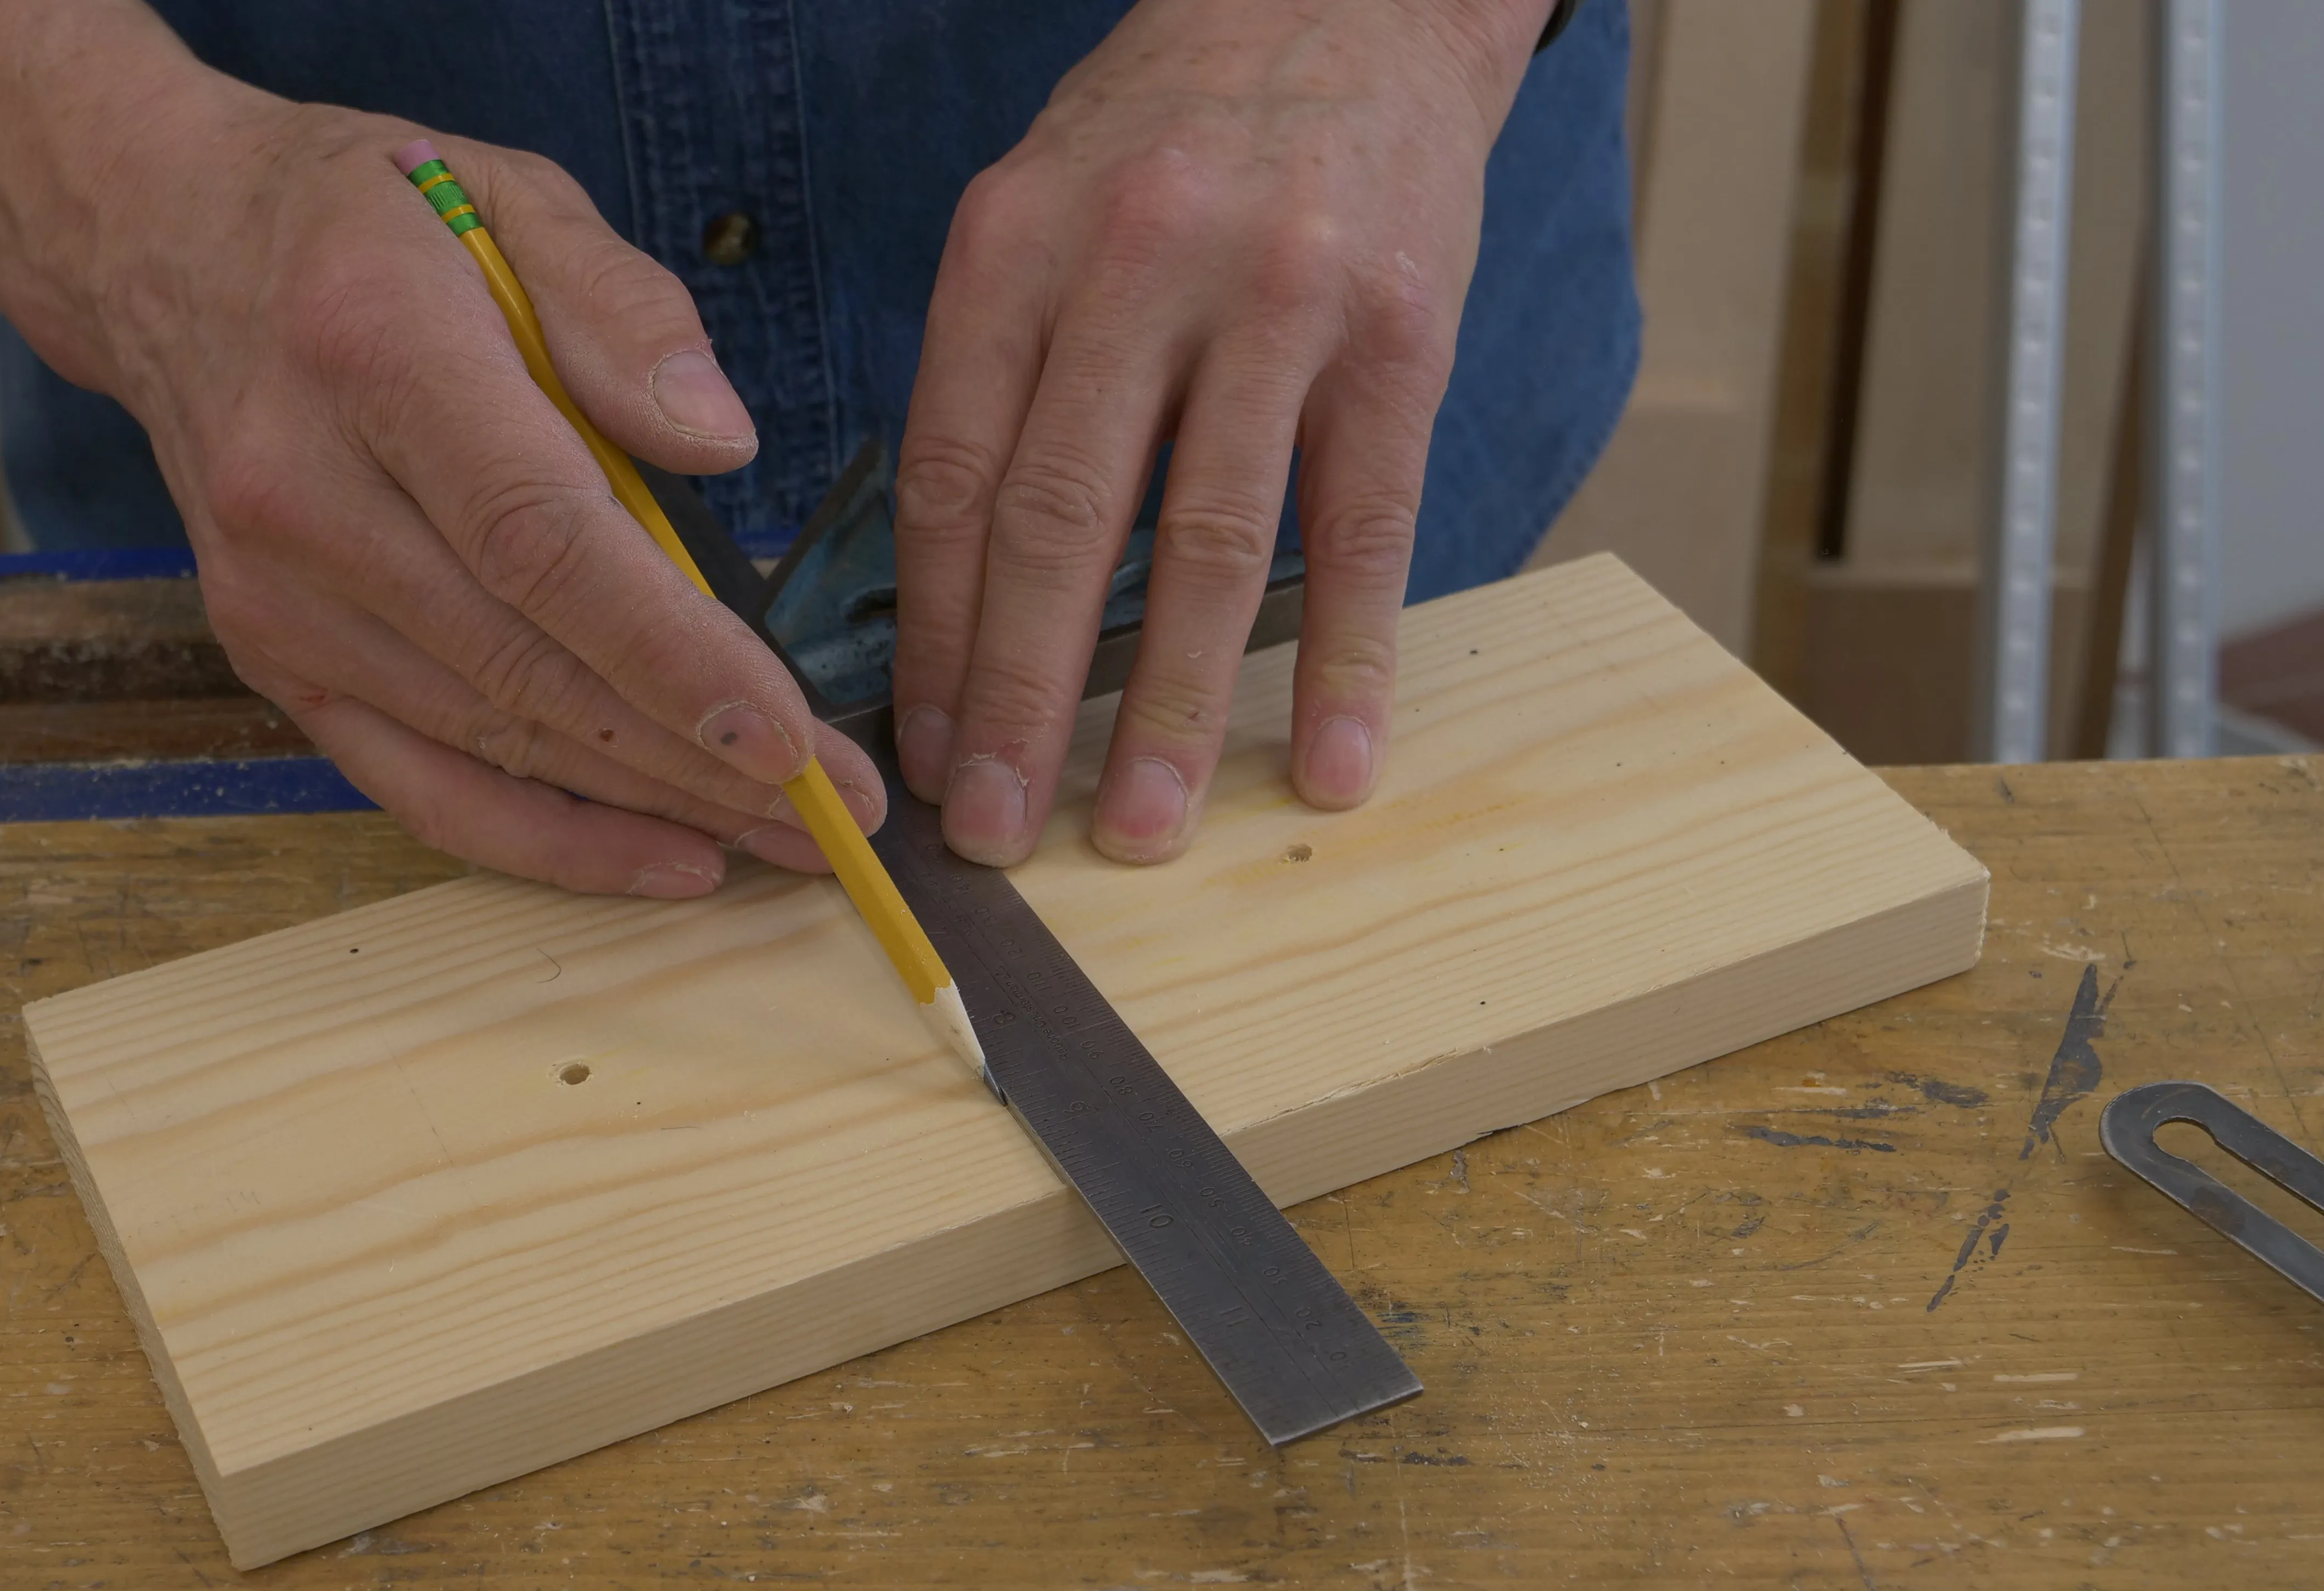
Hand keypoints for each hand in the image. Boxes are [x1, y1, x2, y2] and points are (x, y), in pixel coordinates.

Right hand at [53, 92, 887, 894]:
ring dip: (649, 807)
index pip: (543, 541)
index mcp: (375, 354)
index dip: (673, 654)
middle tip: (835, 813)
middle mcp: (305, 491)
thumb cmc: (369, 221)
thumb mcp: (513, 194)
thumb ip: (626, 310)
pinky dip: (544, 840)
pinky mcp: (272, 658)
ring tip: (786, 840)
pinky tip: (661, 859)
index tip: (789, 734)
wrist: (164, 248)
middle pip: (528, 665)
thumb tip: (720, 446)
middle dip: (698, 760)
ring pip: (490, 740)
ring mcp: (277, 595)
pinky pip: (418, 784)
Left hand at [890, 0, 1546, 866]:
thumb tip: (953, 603)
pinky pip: (1368, 527)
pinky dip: (1351, 662)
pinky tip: (1333, 765)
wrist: (1347, 2)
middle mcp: (1137, 265)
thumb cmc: (1168, 141)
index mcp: (1015, 245)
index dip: (933, 636)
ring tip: (1143, 831)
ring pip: (1213, 544)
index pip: (955, 477)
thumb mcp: (1039, 213)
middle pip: (1064, 524)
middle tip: (996, 833)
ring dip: (1174, 712)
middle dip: (1023, 701)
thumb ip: (995, 378)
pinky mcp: (1402, 333)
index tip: (921, 754)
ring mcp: (1280, 299)